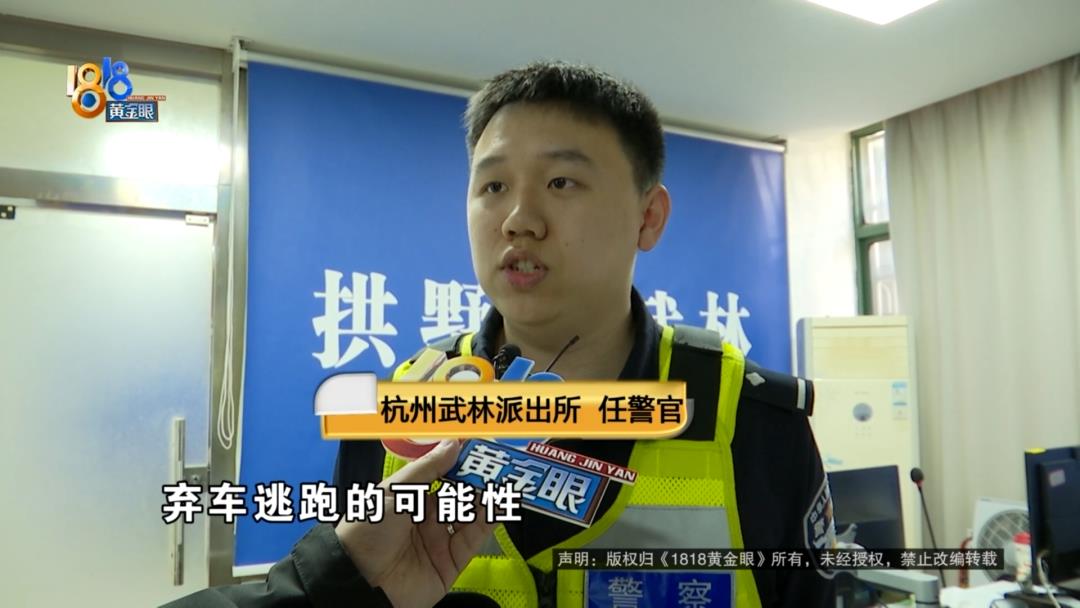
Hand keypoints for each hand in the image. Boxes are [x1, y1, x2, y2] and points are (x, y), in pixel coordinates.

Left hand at [335, 440, 494, 607]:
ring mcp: (439, 541)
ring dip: (485, 499)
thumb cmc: (367, 530)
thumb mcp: (395, 491)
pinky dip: (487, 522)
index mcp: (410, 498)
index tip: (477, 447)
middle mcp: (426, 519)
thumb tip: (452, 444)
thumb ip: (427, 469)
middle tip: (496, 463)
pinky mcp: (450, 564)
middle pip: (459, 495)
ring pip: (470, 516)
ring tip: (499, 482)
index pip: (442, 475)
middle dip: (477, 480)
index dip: (459, 462)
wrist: (357, 580)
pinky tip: (495, 505)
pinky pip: (473, 540)